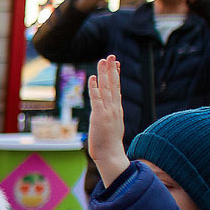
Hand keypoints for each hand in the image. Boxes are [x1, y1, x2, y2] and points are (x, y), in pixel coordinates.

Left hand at [84, 55, 129, 185]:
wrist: (110, 154)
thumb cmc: (109, 142)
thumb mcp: (113, 124)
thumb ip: (112, 113)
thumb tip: (113, 104)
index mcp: (117, 109)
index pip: (117, 88)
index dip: (116, 75)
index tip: (115, 63)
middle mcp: (114, 107)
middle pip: (113, 84)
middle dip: (111, 69)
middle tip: (110, 55)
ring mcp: (108, 111)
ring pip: (106, 88)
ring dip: (104, 74)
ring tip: (103, 60)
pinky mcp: (100, 116)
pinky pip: (96, 98)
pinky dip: (94, 87)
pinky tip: (92, 78)